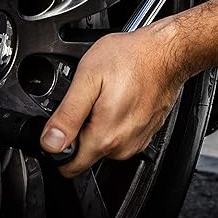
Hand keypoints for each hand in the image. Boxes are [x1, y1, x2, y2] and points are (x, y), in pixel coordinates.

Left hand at [39, 22, 185, 176]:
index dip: (58, 145)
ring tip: (108, 93)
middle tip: (90, 97)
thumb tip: (50, 143)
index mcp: (104, 136)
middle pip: (86, 152)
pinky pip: (121, 135)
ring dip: (100, 123)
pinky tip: (121, 95)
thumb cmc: (133, 58)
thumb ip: (67, 115)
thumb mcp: (89, 77)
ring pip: (104, 143)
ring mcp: (137, 140)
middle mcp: (123, 145)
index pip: (69, 165)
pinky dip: (117, 119)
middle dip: (81, 128)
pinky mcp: (146, 132)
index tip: (65, 120)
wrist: (167, 51)